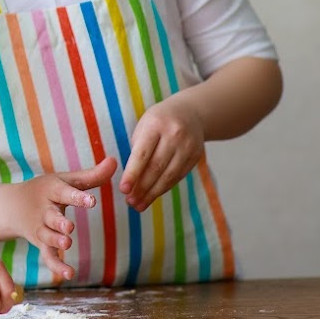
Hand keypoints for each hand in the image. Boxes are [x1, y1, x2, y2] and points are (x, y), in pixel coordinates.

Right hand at [4, 158, 117, 278]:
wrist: (13, 206)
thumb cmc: (47, 190)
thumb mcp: (66, 180)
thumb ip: (93, 175)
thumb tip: (115, 161)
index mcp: (51, 190)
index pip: (64, 193)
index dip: (77, 197)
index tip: (91, 201)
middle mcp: (44, 210)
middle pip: (51, 217)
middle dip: (59, 222)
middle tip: (69, 227)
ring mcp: (40, 228)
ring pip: (47, 236)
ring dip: (55, 241)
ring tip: (67, 244)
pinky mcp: (40, 244)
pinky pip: (47, 256)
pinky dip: (56, 266)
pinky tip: (69, 274)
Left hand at [120, 95, 205, 210]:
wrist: (190, 113)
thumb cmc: (158, 121)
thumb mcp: (144, 127)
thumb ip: (137, 150)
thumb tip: (130, 181)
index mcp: (156, 124)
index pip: (142, 154)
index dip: (132, 174)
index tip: (123, 189)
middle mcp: (174, 135)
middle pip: (156, 167)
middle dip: (142, 188)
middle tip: (130, 202)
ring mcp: (188, 146)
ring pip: (169, 175)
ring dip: (152, 193)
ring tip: (139, 205)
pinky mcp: (196, 156)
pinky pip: (178, 176)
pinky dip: (164, 188)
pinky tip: (153, 196)